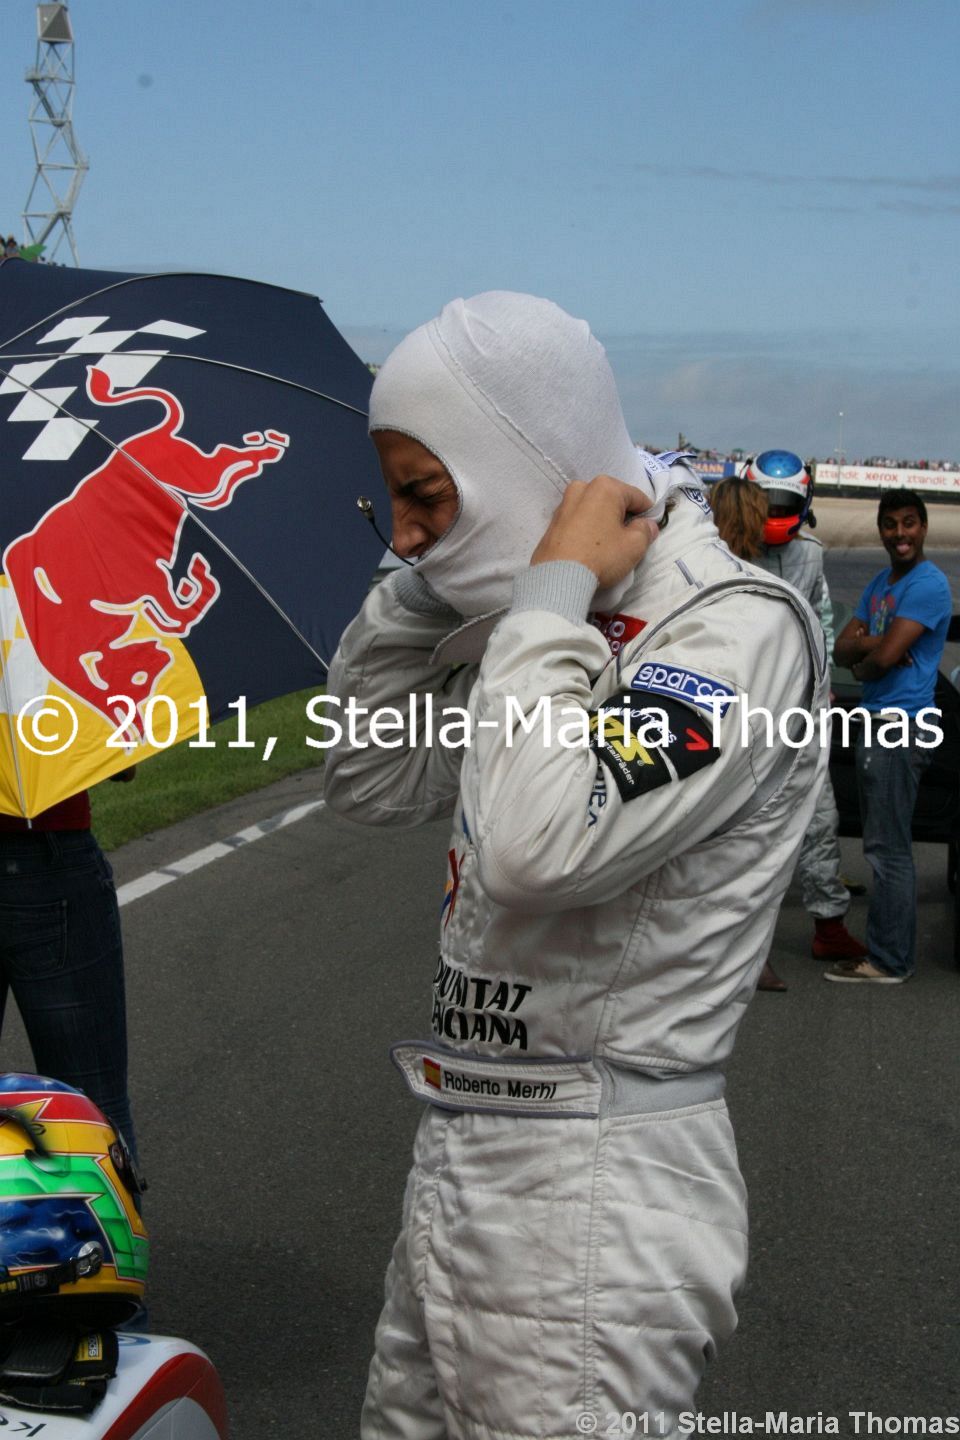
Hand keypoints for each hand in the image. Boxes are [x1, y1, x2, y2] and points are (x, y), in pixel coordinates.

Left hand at [530, 475, 657, 589]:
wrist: (558, 577)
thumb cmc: (601, 556)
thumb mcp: (634, 546)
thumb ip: (646, 531)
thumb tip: (648, 525)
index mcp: (605, 487)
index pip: (637, 496)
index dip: (648, 513)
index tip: (651, 529)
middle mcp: (582, 488)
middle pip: (613, 500)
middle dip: (623, 515)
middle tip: (629, 537)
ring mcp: (564, 504)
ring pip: (594, 509)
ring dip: (604, 521)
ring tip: (609, 543)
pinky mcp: (553, 522)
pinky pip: (578, 520)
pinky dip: (587, 528)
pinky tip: (590, 546)